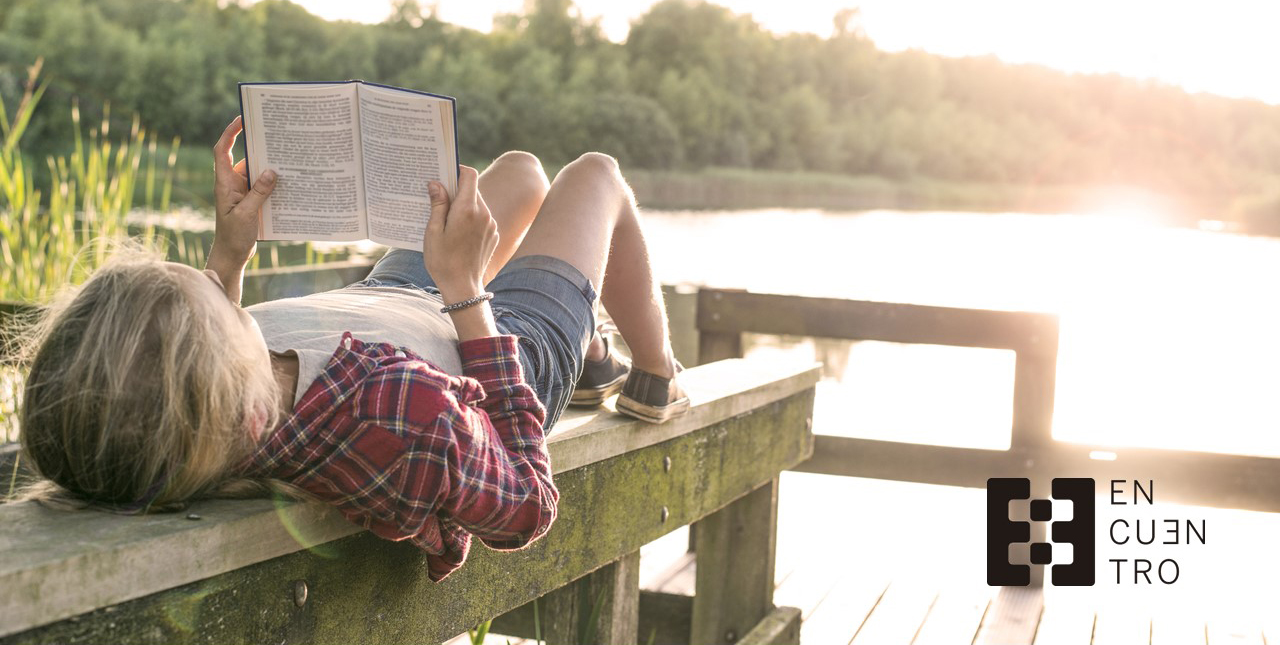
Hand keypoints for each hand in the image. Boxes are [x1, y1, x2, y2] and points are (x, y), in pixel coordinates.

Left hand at [212, 116, 275, 263]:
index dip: (230, 132)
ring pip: (257, 172)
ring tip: (289, 158)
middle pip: (245, 157)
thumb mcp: (247, 214)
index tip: (242, 119)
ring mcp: (242, 191)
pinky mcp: (252, 200)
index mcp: (224, 182)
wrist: (232, 255)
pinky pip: (264, 186)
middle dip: (259, 146)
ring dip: (271, 167)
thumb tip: (272, 171)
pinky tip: (290, 181)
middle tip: (277, 135)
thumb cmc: (233, 236)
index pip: (222, 150)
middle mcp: (232, 183)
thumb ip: (259, 193)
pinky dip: (275, 183)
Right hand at [423, 166, 497, 302]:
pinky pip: (482, 218)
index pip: (469, 175)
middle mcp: (484, 214)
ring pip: (477, 204)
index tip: (444, 174)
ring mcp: (491, 225)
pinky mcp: (494, 235)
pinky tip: (457, 232)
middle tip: (438, 198)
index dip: (457, 170)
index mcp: (467, 210)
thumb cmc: (443, 261)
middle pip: (472, 189)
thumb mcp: (433, 231)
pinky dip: (470, 218)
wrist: (463, 287)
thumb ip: (437, 205)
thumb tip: (437, 183)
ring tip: (445, 219)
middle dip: (456, 190)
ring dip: (463, 205)